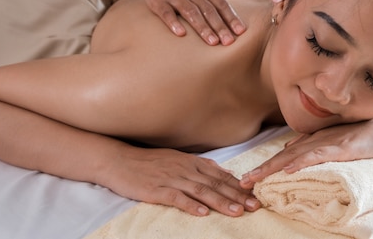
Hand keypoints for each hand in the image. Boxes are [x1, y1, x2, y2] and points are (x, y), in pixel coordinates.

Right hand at [103, 146, 259, 216]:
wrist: (118, 160)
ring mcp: (171, 178)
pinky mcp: (156, 189)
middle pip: (215, 183)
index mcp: (191, 163)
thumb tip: (219, 169)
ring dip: (220, 202)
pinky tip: (202, 213)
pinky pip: (176, 198)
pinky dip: (190, 205)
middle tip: (254, 206)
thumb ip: (199, 165)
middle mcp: (185, 169)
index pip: (220, 175)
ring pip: (200, 191)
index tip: (255, 195)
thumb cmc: (148, 162)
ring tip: (236, 211)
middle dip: (237, 195)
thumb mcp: (176, 159)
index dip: (238, 186)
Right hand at [129, 0, 255, 45]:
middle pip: (208, 10)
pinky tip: (181, 34)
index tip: (241, 31)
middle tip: (229, 42)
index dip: (231, 17)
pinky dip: (173, 22)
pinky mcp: (158, 1)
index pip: (221, 4)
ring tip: (212, 42)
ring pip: (190, 12)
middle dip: (219, 26)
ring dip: (201, 27)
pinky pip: (166, 13)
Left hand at [240, 114, 372, 188]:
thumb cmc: (365, 134)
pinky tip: (289, 169)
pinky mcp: (343, 147)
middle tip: (242, 182)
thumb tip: (289, 152)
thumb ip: (313, 146)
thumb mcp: (334, 141)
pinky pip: (318, 155)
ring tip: (256, 178)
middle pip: (283, 157)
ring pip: (295, 157)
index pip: (284, 156)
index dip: (266, 167)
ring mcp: (329, 142)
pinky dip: (302, 162)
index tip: (248, 178)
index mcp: (313, 140)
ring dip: (274, 168)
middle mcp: (316, 139)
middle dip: (262, 169)